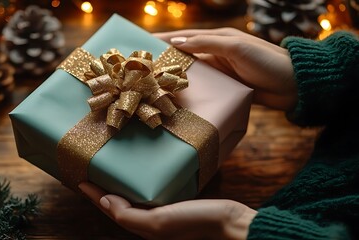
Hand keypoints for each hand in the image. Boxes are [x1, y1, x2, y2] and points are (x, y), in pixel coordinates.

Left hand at [79, 182, 256, 239]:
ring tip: (111, 171)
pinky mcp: (175, 204)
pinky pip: (149, 194)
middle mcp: (150, 221)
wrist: (229, 223)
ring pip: (133, 198)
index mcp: (143, 226)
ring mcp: (162, 213)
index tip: (79, 179)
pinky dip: (139, 184)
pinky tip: (141, 174)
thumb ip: (129, 215)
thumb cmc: (195, 222)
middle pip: (118, 204)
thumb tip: (105, 201)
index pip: (111, 209)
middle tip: (92, 172)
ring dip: (119, 186)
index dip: (94, 196)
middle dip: (103, 191)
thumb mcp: (159, 222)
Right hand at [154, 28, 297, 110]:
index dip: (165, 40)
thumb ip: (207, 44)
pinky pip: (204, 87)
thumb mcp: (236, 48)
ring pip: (193, 73)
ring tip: (156, 84)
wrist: (293, 85)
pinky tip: (179, 97)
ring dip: (177, 77)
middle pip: (186, 56)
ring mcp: (222, 71)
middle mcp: (217, 54)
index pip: (186, 38)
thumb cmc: (267, 61)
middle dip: (166, 59)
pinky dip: (191, 90)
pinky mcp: (227, 87)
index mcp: (219, 39)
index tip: (144, 42)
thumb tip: (177, 43)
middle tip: (145, 68)